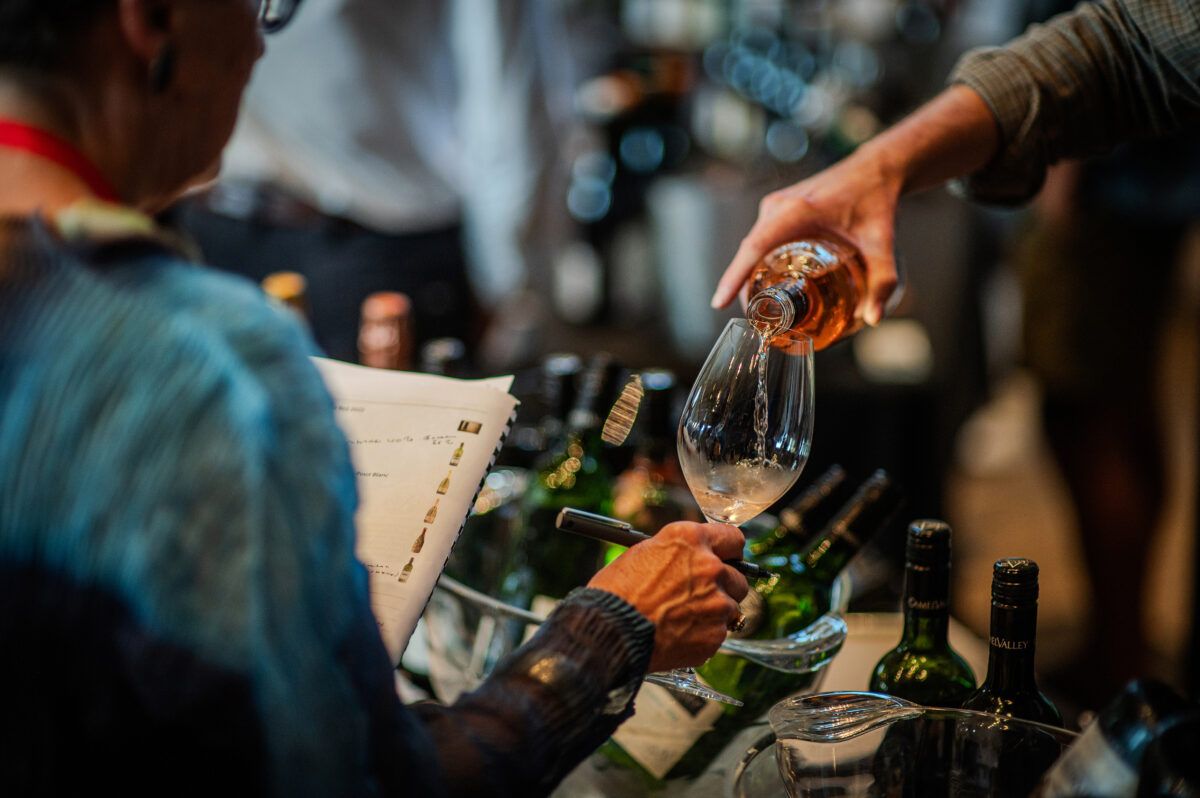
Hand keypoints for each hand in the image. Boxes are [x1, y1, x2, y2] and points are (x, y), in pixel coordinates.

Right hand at [587, 521, 748, 672]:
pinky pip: (719, 633)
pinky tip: (679, 635)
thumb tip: (695, 557)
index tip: (727, 560)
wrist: (609, 632)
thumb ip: (679, 553)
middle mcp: (709, 567)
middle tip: (699, 595)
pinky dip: (704, 635)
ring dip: (713, 613)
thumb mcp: (644, 552)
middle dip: (723, 586)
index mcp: (690, 539)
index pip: (733, 538)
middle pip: (738, 577)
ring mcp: (716, 602)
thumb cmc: (616, 593)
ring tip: (682, 619)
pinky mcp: (715, 634)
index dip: (729, 552)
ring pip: (730, 607)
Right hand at [709, 142, 903, 326]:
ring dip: (751, 276)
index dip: (734, 276)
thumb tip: (872, 319)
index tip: (719, 302)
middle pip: (750, 253)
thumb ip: (882, 280)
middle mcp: (779, 206)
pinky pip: (760, 239)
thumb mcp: (881, 241)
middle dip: (745, 287)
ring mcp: (775, 206)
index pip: (755, 247)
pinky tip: (770, 284)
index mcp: (797, 211)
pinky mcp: (777, 209)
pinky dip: (759, 263)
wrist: (876, 169)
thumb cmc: (876, 199)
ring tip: (764, 309)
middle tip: (758, 321)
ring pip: (753, 247)